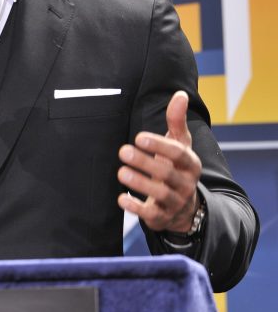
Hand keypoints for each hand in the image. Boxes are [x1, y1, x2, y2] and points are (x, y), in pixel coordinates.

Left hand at [117, 91, 200, 232]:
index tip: (139, 137)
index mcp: (191, 164)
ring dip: (139, 183)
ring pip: (160, 194)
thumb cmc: (176, 166)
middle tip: (123, 151)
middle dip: (144, 162)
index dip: (159, 145)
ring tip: (121, 171)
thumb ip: (177, 121)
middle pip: (167, 174)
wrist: (184, 206)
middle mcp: (186, 184)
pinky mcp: (162, 218)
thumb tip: (180, 94)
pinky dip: (136, 208)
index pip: (178, 154)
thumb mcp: (179, 144)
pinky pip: (150, 214)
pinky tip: (121, 199)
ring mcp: (175, 202)